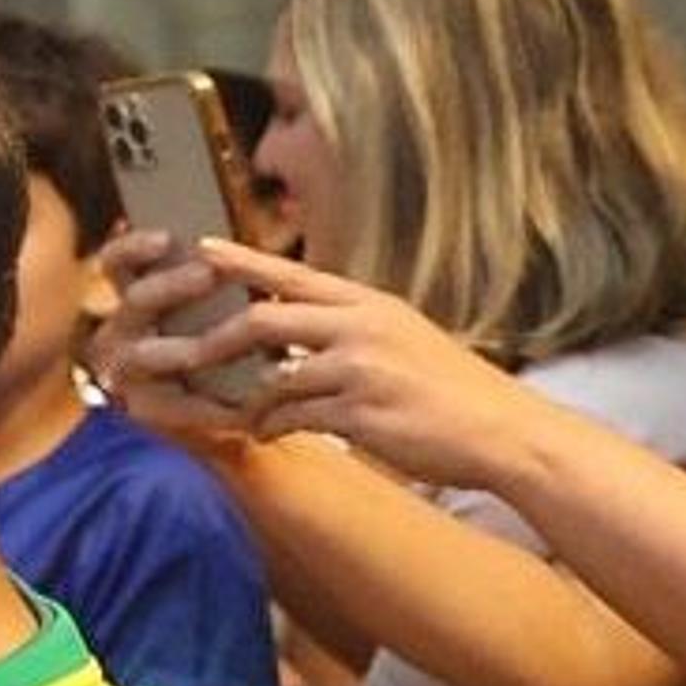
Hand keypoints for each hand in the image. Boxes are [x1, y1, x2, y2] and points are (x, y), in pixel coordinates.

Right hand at [91, 230, 268, 449]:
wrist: (246, 400)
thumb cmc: (236, 336)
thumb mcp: (226, 300)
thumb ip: (218, 271)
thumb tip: (219, 243)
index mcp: (136, 294)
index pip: (118, 262)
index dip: (134, 247)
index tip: (167, 238)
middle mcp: (119, 329)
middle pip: (135, 300)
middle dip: (170, 286)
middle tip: (208, 274)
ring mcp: (124, 370)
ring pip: (140, 355)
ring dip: (180, 348)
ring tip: (225, 349)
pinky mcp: (142, 408)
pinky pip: (167, 406)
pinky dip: (205, 407)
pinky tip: (240, 408)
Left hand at [108, 239, 565, 492]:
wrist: (504, 431)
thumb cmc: (452, 390)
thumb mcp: (404, 339)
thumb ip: (353, 330)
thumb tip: (303, 334)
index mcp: (371, 304)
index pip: (294, 273)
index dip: (243, 261)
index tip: (200, 249)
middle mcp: (362, 328)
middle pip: (264, 320)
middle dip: (215, 341)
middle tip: (182, 355)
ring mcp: (360, 370)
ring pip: (273, 378)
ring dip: (245, 400)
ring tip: (235, 413)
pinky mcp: (360, 414)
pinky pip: (294, 418)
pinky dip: (272, 427)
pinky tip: (268, 435)